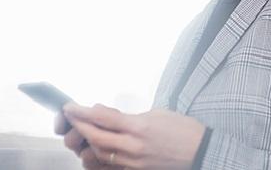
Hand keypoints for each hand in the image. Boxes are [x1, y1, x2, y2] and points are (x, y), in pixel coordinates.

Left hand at [63, 103, 205, 169]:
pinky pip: (110, 167)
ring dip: (87, 143)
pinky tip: (95, 149)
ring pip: (99, 155)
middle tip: (70, 118)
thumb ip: (128, 115)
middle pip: (95, 137)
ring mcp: (133, 163)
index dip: (82, 112)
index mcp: (139, 127)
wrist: (201, 151)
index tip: (71, 107)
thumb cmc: (182, 129)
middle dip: (79, 126)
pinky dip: (98, 158)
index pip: (102, 118)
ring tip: (82, 132)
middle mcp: (133, 146)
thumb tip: (105, 113)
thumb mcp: (157, 113)